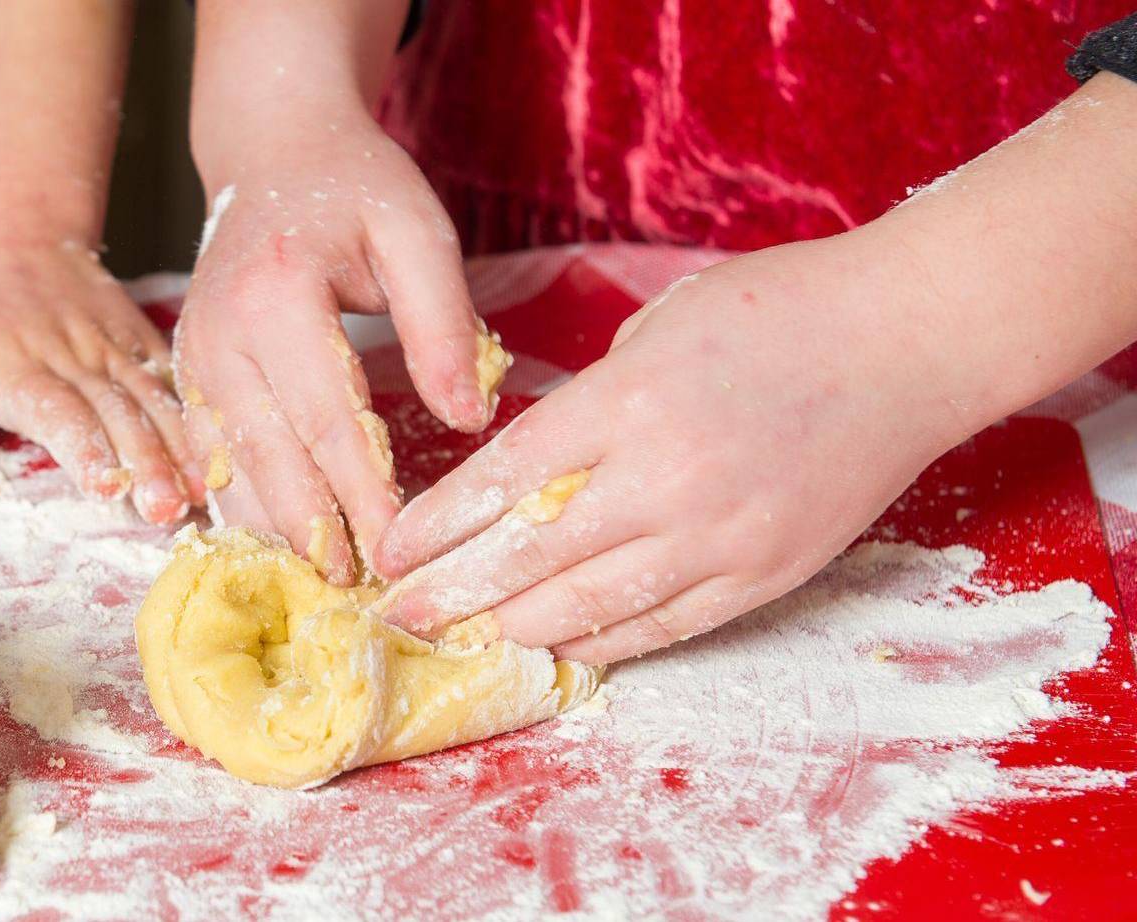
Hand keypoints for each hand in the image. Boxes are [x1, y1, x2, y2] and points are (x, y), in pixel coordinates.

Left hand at [0, 241, 197, 524]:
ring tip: (199, 494)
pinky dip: (196, 416)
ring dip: (179, 449)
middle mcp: (73, 358)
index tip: (108, 486)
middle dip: (146, 464)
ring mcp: (112, 349)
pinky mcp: (138, 341)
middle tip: (166, 510)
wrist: (13, 237)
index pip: (59, 412)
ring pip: (152, 400)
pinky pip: (171, 378)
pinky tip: (218, 456)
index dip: (85, 450)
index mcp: (18, 367)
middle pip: (117, 414)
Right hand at [175, 112, 500, 583]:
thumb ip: (442, 323)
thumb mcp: (417, 232)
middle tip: (359, 591)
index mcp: (277, 295)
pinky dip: (243, 503)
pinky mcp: (188, 375)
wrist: (272, 150)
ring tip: (323, 584)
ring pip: (230, 467)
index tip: (400, 550)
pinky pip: (210, 455)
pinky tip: (279, 543)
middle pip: (270, 457)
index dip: (364, 493)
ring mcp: (194, 357)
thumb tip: (469, 419)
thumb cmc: (355, 187)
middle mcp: (220, 334)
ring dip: (274, 529)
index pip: (326, 419)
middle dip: (316, 530)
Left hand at [373, 233, 983, 663]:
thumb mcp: (659, 326)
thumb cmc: (778, 311)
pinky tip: (557, 645)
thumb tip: (537, 465)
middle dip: (455, 593)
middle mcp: (666, 478)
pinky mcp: (767, 571)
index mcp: (627, 401)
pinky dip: (604, 641)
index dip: (438, 526)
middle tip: (401, 615)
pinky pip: (666, 626)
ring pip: (593, 606)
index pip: (503, 481)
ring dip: (518, 626)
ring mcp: (721, 534)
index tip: (391, 551)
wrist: (910, 340)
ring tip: (467, 636)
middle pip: (532, 558)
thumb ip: (594, 401)